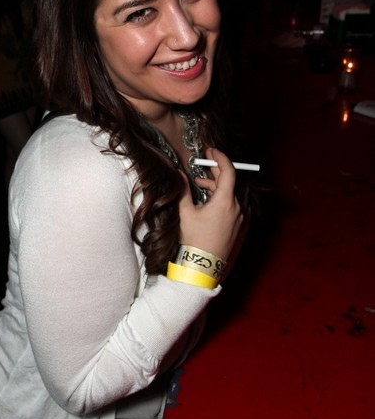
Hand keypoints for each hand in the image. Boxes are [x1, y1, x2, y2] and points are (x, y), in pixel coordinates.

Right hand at [178, 147, 242, 261]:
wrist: (203, 268)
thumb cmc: (194, 241)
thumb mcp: (185, 214)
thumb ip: (183, 191)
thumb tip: (178, 174)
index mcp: (225, 202)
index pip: (228, 171)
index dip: (220, 158)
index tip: (211, 151)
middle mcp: (237, 208)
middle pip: (229, 182)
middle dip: (215, 171)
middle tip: (204, 163)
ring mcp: (239, 219)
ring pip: (229, 195)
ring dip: (216, 187)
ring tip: (200, 185)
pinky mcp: (238, 227)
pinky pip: (231, 207)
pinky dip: (221, 199)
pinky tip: (208, 201)